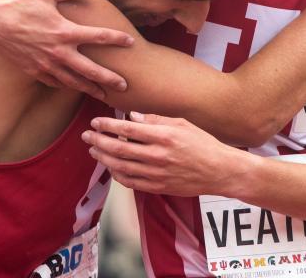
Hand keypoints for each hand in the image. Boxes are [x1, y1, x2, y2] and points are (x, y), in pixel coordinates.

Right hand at [0, 0, 133, 95]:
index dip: (116, 39)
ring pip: (73, 81)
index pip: (98, 36)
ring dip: (89, 88)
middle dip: (109, 78)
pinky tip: (75, 87)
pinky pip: (54, 82)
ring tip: (104, 94)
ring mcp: (44, 64)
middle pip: (90, 69)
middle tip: (125, 86)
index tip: (131, 42)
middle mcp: (57, 51)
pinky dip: (67, 86)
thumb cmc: (19, 1)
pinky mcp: (32, 70)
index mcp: (64, 30)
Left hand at [83, 112, 246, 195]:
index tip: (96, 122)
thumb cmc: (202, 143)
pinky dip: (117, 175)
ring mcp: (157, 174)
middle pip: (119, 149)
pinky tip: (112, 167)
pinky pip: (131, 182)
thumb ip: (155, 120)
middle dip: (99, 141)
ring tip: (94, 151)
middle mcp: (158, 156)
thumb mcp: (182, 124)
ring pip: (121, 167)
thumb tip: (131, 117)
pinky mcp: (158, 187)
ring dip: (104, 158)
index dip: (108, 125)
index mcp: (164, 136)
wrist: (219, 170)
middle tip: (87, 136)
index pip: (128, 130)